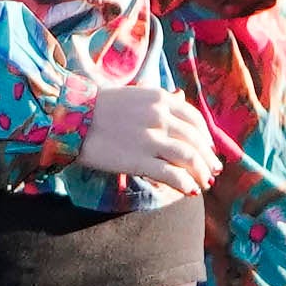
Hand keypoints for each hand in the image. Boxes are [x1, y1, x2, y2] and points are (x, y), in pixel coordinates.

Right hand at [71, 83, 216, 193]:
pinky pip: (171, 174)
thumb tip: (181, 98)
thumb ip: (159, 99)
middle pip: (195, 140)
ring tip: (204, 182)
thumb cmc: (100, 107)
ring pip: (188, 157)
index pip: (194, 119)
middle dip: (208, 158)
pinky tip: (190, 190)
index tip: (208, 149)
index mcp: (160, 99)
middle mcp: (159, 117)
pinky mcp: (138, 160)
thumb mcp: (134, 94)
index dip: (206, 137)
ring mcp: (149, 139)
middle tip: (213, 170)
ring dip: (201, 172)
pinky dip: (185, 183)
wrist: (72, 120)